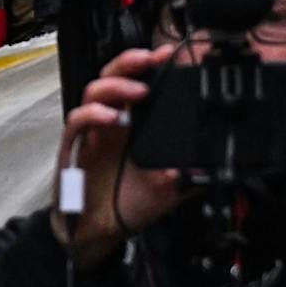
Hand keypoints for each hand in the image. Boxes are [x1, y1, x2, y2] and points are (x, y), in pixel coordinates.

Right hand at [51, 45, 184, 266]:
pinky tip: (112, 117)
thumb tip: (211, 164)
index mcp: (138, 121)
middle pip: (115, 74)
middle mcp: (114, 119)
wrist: (99, 232)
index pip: (142, 80)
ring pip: (95, 89)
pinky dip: (93, 113)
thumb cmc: (130, 203)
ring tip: (139, 90)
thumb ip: (191, 172)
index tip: (173, 54)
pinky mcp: (74, 147)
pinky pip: (77, 121)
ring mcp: (93, 131)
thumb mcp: (172, 187)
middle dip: (133, 59)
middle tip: (153, 59)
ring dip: (117, 83)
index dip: (154, 63)